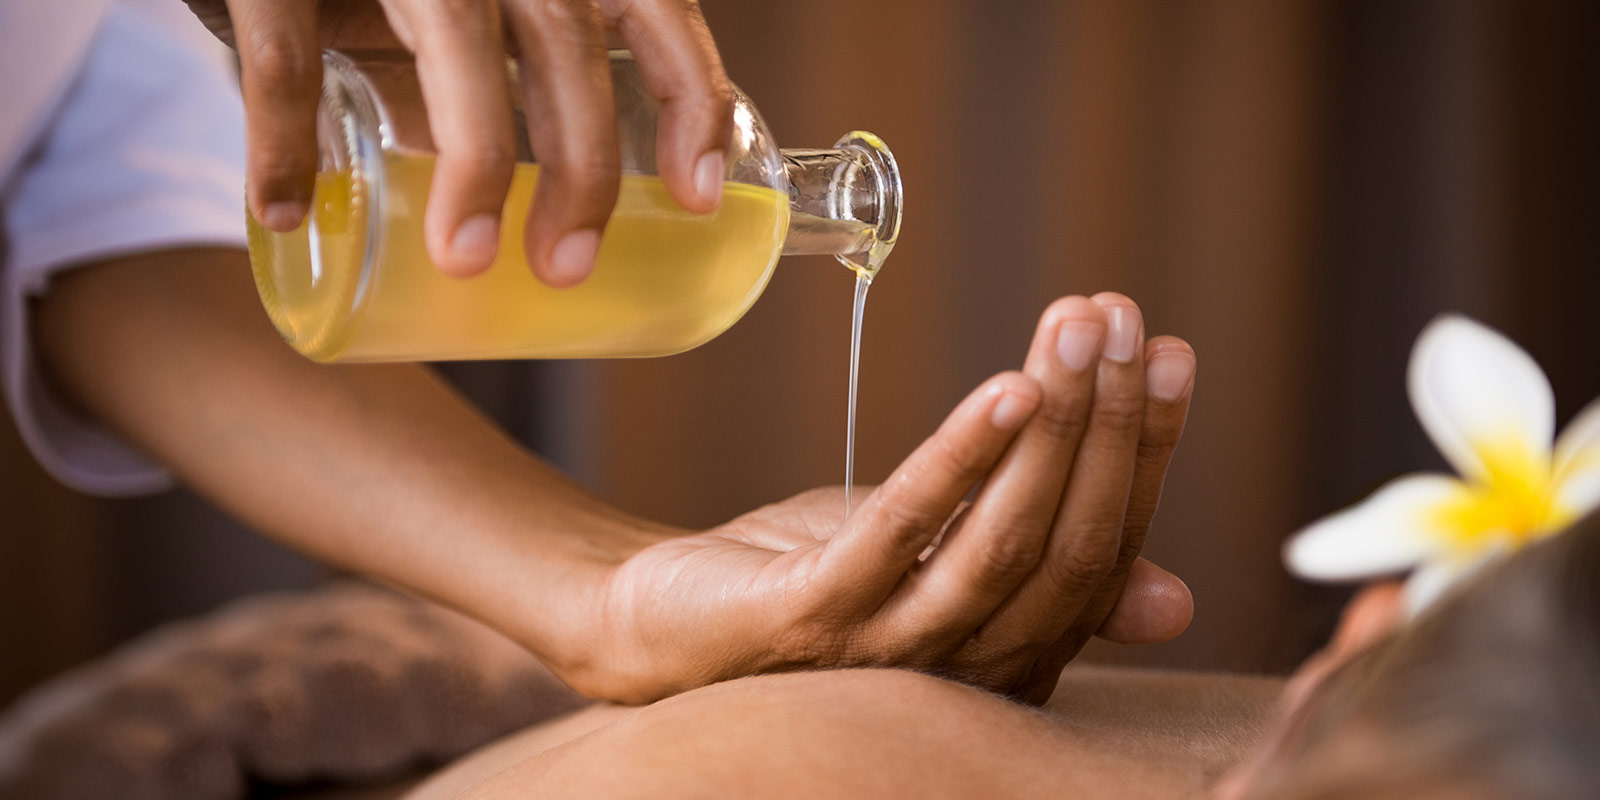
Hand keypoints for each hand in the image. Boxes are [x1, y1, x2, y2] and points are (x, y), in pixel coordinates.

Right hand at [186, 0, 730, 282]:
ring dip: (473, 160)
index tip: (697, 197)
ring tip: (465, 260)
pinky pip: (285, 54)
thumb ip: (487, 74)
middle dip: (582, 165)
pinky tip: (285, 210)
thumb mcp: (452, 7)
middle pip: (564, 40)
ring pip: (456, 40)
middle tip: (567, 266)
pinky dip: (283, 134)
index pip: (654, 5)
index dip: (689, 96)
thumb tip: (521, 198)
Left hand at [548, 294, 1196, 703]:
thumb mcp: (943, 567)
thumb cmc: (816, 584)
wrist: (666, 625)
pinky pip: (901, 533)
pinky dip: (960, 459)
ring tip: (1076, 330)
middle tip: (1122, 318)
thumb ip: (1039, 569)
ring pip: (1001, 541)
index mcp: (1011, 656)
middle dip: (1109, 423)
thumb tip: (1175, 599)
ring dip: (1054, 427)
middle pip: (1069, 547)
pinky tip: (1004, 387)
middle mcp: (965, 669)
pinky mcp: (813, 617)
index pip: (1106, 553)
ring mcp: (888, 650)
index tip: (1169, 352)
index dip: (1144, 452)